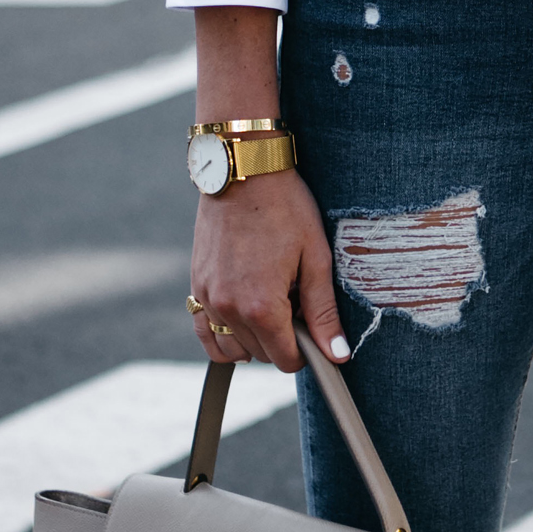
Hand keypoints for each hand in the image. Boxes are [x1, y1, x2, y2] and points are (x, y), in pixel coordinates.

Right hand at [188, 4, 349, 372]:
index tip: (313, 323)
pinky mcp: (195, 286)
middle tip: (295, 298)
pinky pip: (204, 332)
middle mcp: (229, 308)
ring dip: (253, 339)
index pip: (286, 359)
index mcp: (262, 307)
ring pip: (231, 349)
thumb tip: (337, 356)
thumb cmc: (286, 208)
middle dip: (282, 338)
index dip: (306, 348)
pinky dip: (222, 334)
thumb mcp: (315, 258)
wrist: (243, 171)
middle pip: (260, 355)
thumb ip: (324, 312)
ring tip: (271, 302)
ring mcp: (207, 298)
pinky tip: (242, 314)